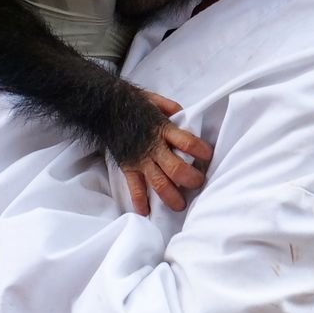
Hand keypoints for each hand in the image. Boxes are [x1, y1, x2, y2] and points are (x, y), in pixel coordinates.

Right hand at [120, 91, 213, 214]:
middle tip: (199, 183)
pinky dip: (139, 201)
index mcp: (163, 129)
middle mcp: (154, 147)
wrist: (104, 105)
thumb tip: (185, 116)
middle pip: (176, 169)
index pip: (187, 142)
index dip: (200, 150)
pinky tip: (146, 212)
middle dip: (190, 180)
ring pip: (159, 183)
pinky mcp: (128, 166)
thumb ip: (172, 109)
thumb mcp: (155, 100)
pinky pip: (134, 187)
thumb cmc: (132, 102)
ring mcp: (140, 159)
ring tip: (180, 206)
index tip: (209, 155)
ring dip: (172, 197)